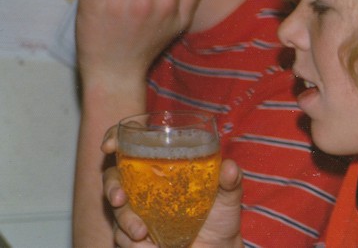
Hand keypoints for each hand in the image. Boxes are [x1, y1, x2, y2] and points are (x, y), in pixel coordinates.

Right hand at [102, 127, 243, 247]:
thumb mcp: (228, 195)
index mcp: (164, 164)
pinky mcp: (135, 235)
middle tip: (120, 198)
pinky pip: (121, 236)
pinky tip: (148, 246)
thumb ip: (230, 180)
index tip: (109, 145)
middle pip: (113, 175)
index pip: (133, 143)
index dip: (115, 138)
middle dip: (111, 186)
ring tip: (141, 233)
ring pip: (115, 209)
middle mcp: (146, 184)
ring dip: (124, 220)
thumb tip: (229, 168)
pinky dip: (131, 242)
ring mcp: (138, 209)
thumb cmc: (221, 216)